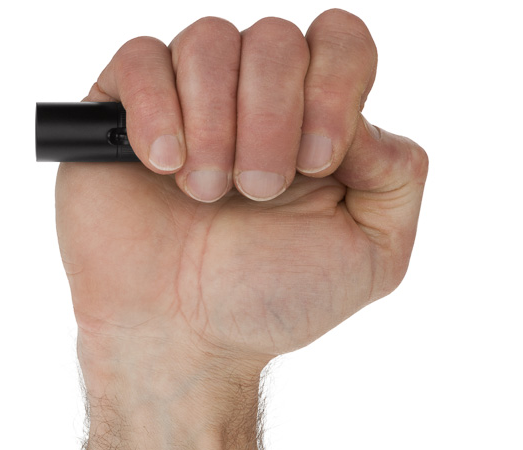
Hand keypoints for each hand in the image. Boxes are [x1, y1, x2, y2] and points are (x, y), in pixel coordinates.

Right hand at [55, 9, 427, 373]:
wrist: (180, 337)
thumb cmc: (267, 301)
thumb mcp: (372, 255)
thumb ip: (398, 176)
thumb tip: (363, 121)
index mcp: (313, 126)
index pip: (341, 43)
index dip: (335, 87)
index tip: (314, 163)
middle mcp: (253, 105)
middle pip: (276, 38)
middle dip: (271, 118)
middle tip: (256, 191)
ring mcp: (189, 105)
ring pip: (208, 40)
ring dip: (214, 124)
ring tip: (204, 194)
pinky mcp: (125, 115)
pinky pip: (140, 60)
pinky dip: (155, 110)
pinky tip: (161, 167)